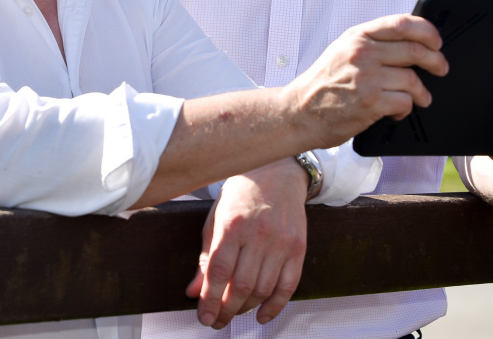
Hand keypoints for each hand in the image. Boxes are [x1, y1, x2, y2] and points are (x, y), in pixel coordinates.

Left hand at [189, 161, 307, 328]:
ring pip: (263, 289)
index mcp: (232, 225)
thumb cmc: (241, 194)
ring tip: (234, 313)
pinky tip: (262, 315)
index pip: (219, 272)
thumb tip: (193, 292)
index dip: (210, 300)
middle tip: (217, 321)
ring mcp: (281, 241)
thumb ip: (205, 256)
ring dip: (247, 308)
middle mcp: (258, 234)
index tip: (204, 317)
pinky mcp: (298, 247)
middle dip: (226, 310)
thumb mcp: (215, 219)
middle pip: (241, 285)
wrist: (276, 172)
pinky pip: (288, 286)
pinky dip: (275, 306)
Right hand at [285, 14, 447, 149]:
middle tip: (441, 68)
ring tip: (421, 98)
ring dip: (422, 92)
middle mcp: (362, 53)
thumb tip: (410, 43)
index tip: (436, 41)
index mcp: (357, 36)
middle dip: (436, 61)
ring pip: (413, 79)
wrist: (299, 111)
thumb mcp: (342, 51)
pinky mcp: (370, 102)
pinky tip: (397, 111)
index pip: (402, 24)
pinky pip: (405, 102)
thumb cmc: (323, 84)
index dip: (427, 31)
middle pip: (415, 51)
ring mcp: (366, 77)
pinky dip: (406, 109)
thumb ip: (371, 43)